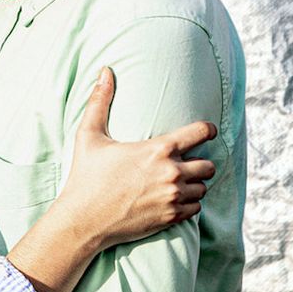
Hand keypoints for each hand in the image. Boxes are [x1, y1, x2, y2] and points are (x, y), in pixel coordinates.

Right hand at [55, 67, 216, 248]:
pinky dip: (189, 203)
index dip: (208, 130)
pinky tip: (175, 198)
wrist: (84, 220)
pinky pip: (196, 209)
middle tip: (187, 162)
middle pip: (208, 165)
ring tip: (180, 181)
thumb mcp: (89, 135)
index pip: (200, 133)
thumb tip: (104, 71)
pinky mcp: (170, 218)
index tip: (207, 131)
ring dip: (195, 184)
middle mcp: (171, 172)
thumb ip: (99, 101)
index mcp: (158, 149)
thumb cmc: (86, 176)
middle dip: (200, 162)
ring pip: (203, 188)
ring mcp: (173, 197)